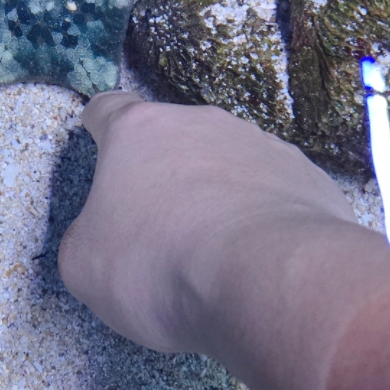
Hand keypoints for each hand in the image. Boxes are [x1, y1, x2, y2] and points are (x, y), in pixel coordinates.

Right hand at [58, 92, 357, 354]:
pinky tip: (261, 259)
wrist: (271, 281)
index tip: (102, 151)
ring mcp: (260, 143)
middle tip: (160, 231)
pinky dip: (262, 216)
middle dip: (163, 174)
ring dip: (216, 193)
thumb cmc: (159, 263)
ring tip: (217, 252)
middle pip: (171, 137)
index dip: (99, 128)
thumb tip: (99, 237)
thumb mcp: (84, 266)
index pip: (107, 108)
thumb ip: (83, 238)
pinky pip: (272, 190)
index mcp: (138, 130)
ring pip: (225, 161)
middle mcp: (200, 122)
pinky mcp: (306, 175)